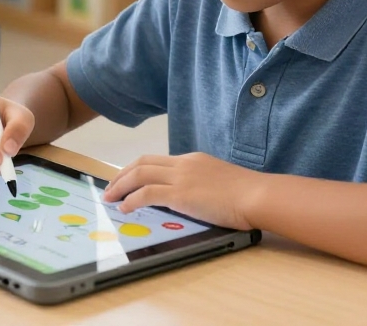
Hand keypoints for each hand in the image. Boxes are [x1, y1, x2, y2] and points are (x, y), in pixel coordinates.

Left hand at [102, 153, 263, 230]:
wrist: (256, 195)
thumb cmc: (246, 194)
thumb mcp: (219, 180)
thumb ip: (202, 184)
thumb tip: (191, 196)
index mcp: (192, 160)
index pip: (157, 160)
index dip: (136, 169)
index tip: (126, 179)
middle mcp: (183, 164)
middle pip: (142, 163)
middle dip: (121, 175)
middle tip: (110, 188)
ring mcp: (181, 177)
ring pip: (139, 175)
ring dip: (120, 186)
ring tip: (110, 198)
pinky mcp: (180, 194)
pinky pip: (147, 193)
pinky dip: (132, 200)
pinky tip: (125, 208)